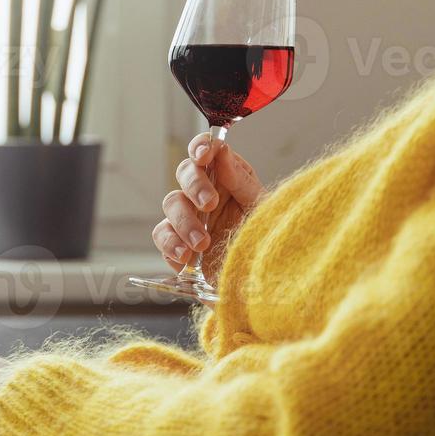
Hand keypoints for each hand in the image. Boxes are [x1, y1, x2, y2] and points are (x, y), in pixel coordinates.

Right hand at [151, 131, 262, 282]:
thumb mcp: (264, 211)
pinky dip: (170, 247)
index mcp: (229, 179)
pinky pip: (163, 238)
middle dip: (194, 186)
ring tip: (202, 245)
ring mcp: (191, 219)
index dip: (200, 148)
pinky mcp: (181, 245)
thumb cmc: (271, 245)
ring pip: (171, 205)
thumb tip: (223, 151)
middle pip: (185, 173)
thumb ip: (242, 182)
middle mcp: (207, 194)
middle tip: (209, 205)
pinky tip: (186, 261)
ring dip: (183, 222)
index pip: (208, 152)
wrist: (264, 287)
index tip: (204, 155)